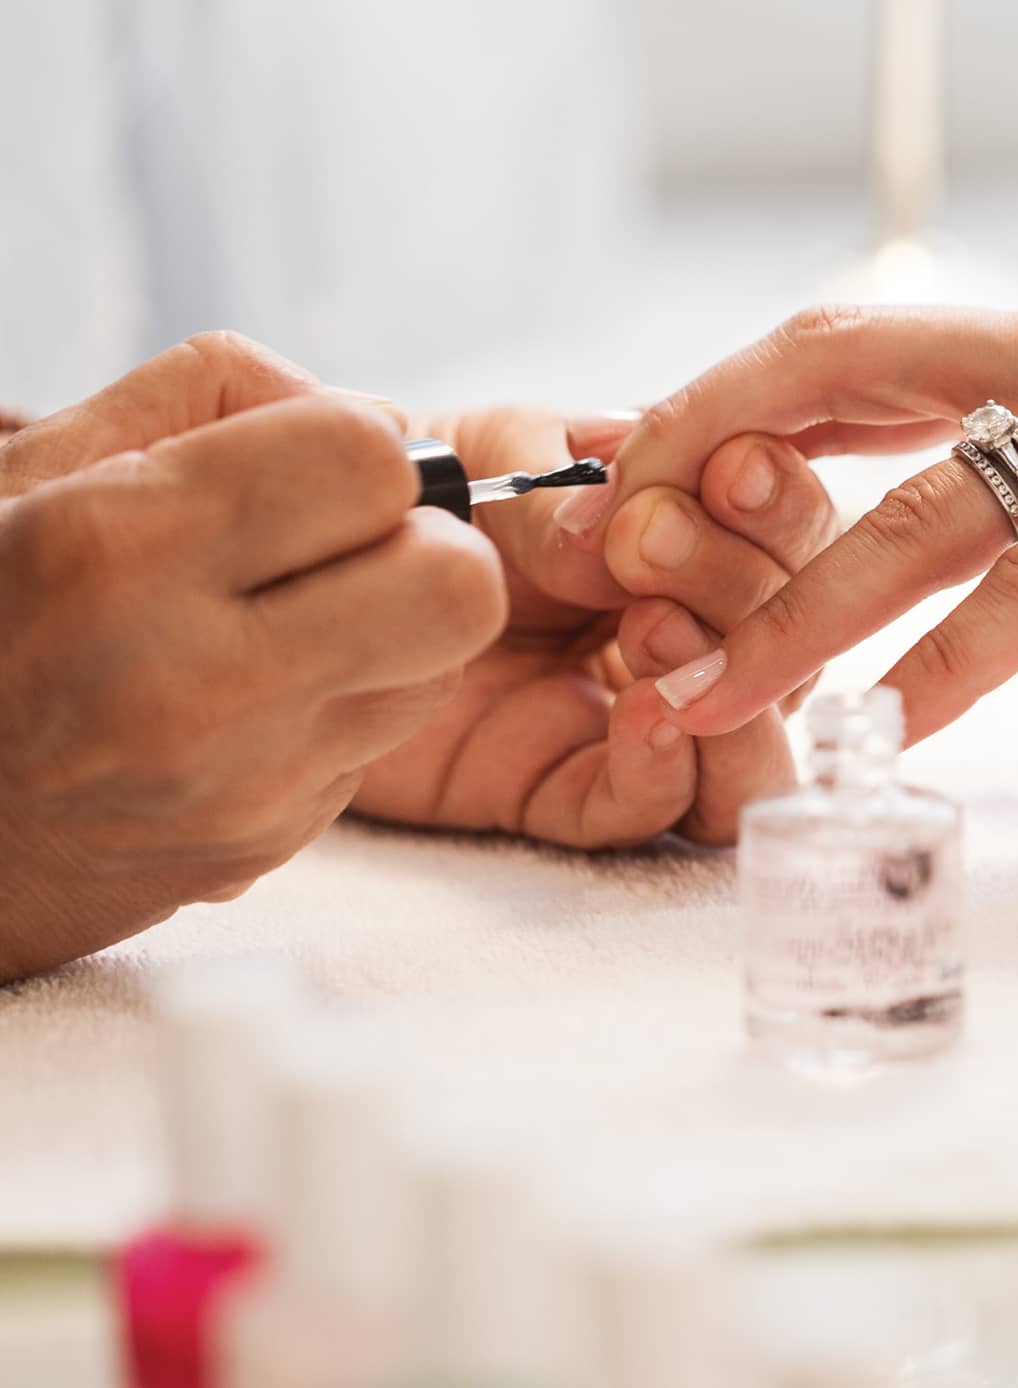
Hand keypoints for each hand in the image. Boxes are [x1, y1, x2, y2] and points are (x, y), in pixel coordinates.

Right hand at [0, 335, 504, 979]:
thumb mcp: (31, 468)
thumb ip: (207, 396)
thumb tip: (368, 415)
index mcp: (117, 552)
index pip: (371, 464)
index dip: (364, 450)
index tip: (317, 468)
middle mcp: (194, 681)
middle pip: (458, 588)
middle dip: (431, 546)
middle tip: (357, 547)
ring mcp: (242, 783)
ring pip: (444, 670)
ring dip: (401, 628)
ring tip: (300, 621)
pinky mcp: (267, 844)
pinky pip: (380, 744)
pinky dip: (346, 703)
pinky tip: (258, 698)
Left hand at [348, 406, 836, 846]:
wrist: (301, 585)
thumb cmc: (412, 501)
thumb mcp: (491, 458)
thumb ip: (563, 489)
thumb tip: (629, 533)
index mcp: (691, 541)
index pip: (786, 536)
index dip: (778, 508)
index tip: (730, 469)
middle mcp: (686, 636)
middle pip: (791, 643)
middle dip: (741, 586)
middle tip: (651, 542)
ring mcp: (636, 720)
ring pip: (756, 750)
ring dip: (736, 692)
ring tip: (658, 630)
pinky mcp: (568, 793)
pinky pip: (653, 809)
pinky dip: (667, 768)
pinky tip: (644, 715)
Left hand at [553, 276, 1017, 744]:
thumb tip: (977, 490)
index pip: (835, 356)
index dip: (714, 411)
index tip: (631, 491)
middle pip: (829, 383)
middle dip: (699, 473)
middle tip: (601, 571)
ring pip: (923, 505)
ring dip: (795, 613)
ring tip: (696, 700)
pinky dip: (962, 660)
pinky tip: (884, 728)